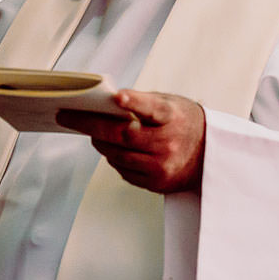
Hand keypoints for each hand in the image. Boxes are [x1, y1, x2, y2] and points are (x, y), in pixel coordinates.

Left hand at [55, 89, 204, 193]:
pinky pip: (123, 170)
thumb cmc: (184, 123)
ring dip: (99, 143)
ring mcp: (163, 166)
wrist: (211, 155)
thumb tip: (105, 105)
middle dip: (90, 125)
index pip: (153, 108)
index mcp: (174, 117)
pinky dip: (114, 158)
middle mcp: (170, 143)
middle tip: (68, 117)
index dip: (135, 102)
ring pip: (117, 155)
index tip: (119, 96)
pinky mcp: (156, 183)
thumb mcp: (170, 104)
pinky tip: (114, 149)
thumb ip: (142, 103)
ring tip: (93, 133)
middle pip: (122, 136)